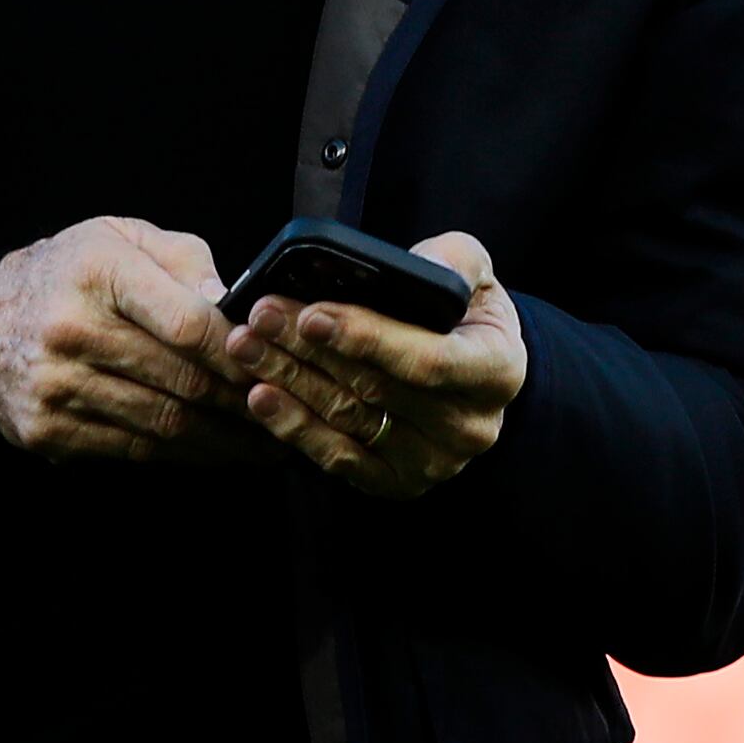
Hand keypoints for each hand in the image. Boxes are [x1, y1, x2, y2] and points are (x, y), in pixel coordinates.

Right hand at [0, 218, 264, 462]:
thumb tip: (236, 307)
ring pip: (163, 423)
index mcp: (99, 273)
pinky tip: (213, 452)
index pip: (188, 325)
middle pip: (182, 380)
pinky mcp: (45, 428)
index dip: (240, 353)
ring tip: (262, 442)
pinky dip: (180, 454)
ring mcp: (55, 385)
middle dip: (243, 403)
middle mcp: (71, 331)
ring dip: (222, 439)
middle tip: (285, 412)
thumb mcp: (125, 237)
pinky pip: (131, 449)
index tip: (276, 366)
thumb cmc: (73, 271)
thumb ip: (186, 262)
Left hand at [217, 231, 527, 499]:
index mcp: (497, 372)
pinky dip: (294, 427)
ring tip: (246, 348)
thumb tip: (422, 264)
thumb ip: (456, 260)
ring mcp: (434, 462)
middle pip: (375, 390)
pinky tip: (261, 396)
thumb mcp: (474, 274)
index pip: (429, 361)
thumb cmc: (464, 315)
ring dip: (289, 382)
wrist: (471, 370)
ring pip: (349, 420)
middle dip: (309, 350)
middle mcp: (470, 427)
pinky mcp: (397, 482)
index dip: (368, 339)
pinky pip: (338, 458)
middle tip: (259, 317)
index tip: (312, 314)